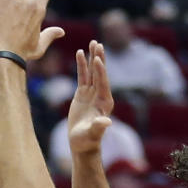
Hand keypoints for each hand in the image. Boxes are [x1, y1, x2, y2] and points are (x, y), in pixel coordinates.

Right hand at [68, 42, 113, 157]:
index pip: (103, 82)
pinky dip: (82, 65)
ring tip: (92, 43)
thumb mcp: (93, 133)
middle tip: (98, 44)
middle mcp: (100, 95)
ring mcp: (91, 93)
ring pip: (92, 72)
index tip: (97, 58)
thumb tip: (107, 122)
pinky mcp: (82, 94)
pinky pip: (82, 76)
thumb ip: (99, 126)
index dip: (100, 70)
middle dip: (99, 58)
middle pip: (100, 73)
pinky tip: (80, 53)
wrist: (81, 143)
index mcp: (105, 102)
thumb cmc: (88, 140)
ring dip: (92, 58)